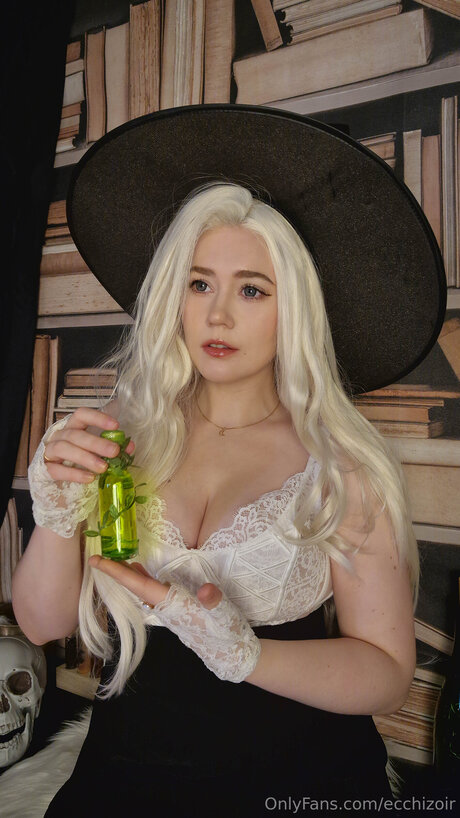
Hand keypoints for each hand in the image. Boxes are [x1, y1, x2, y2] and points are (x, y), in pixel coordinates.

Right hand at [43, 407, 134, 483]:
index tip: (115, 426)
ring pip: (64, 448)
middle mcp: (60, 436)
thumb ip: (112, 448)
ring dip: (86, 457)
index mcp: (73, 427)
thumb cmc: (79, 460)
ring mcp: (50, 451)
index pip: (81, 415)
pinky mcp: (45, 469)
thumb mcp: (97, 452)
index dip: (97, 418)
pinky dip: (74, 474)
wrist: (57, 480)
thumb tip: (129, 446)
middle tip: (114, 451)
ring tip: (103, 467)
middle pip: (75, 434)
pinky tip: (89, 478)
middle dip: (96, 443)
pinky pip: (57, 469)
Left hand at [89, 557, 259, 682]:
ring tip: (115, 560)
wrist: (231, 652)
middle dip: (116, 573)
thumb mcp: (225, 614)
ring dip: (127, 576)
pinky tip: (141, 572)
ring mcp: (169, 609)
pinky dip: (143, 579)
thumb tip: (208, 591)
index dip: (117, 573)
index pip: (138, 586)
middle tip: (96, 558)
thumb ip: (215, 601)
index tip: (97, 562)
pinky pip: (152, 590)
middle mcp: (165, 607)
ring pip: (141, 589)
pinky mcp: (176, 609)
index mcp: (171, 605)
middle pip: (134, 588)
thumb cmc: (226, 631)